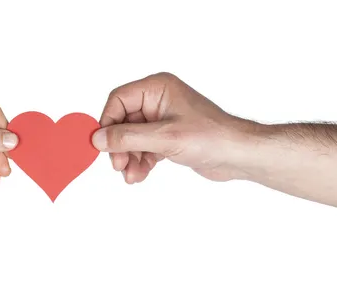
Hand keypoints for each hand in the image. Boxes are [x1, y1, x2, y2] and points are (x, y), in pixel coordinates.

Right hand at [92, 72, 256, 182]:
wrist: (239, 155)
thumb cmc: (211, 138)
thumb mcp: (164, 138)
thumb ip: (127, 138)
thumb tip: (97, 138)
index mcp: (157, 88)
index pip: (118, 100)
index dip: (108, 123)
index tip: (103, 146)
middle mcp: (157, 99)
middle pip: (122, 121)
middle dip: (120, 146)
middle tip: (119, 166)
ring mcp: (162, 118)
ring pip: (131, 137)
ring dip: (129, 157)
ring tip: (132, 176)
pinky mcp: (167, 135)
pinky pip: (143, 146)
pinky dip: (140, 161)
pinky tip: (141, 174)